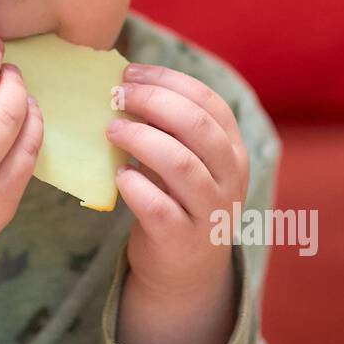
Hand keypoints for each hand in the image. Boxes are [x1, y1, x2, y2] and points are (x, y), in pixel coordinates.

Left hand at [104, 63, 248, 302]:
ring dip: (140, 139)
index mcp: (232, 149)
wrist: (184, 269)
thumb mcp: (186, 159)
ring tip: (111, 131)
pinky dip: (135, 187)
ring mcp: (210, 211)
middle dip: (152, 102)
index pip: (208, 101)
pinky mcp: (183, 240)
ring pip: (181, 165)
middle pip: (197, 126)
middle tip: (115, 96)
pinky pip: (159, 208)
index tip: (130, 73)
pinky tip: (120, 176)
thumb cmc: (176, 199)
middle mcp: (230, 178)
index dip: (168, 81)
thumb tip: (125, 82)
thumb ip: (169, 127)